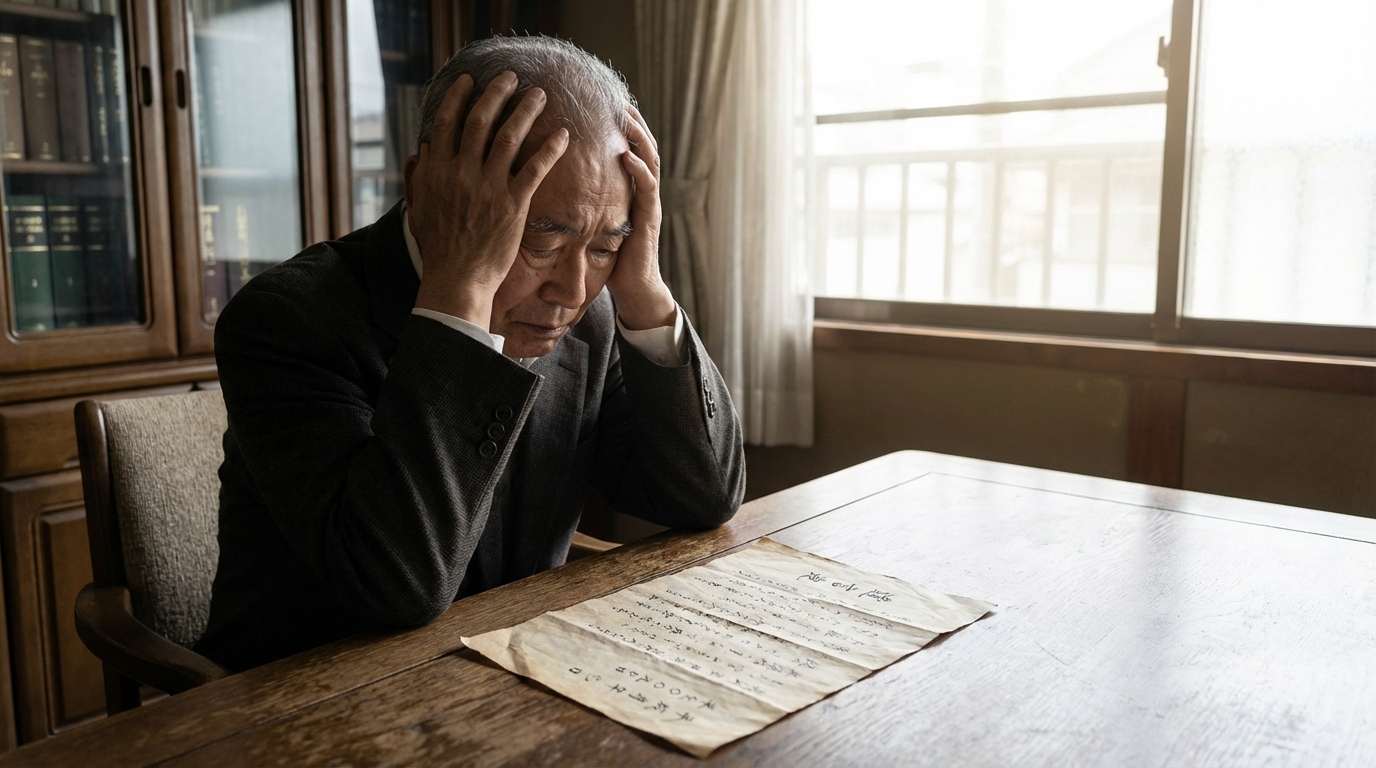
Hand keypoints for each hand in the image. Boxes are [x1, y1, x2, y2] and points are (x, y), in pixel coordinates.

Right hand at [405, 71, 569, 329]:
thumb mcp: (419, 209)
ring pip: (509, 137)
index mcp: (436, 171)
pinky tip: (563, 135)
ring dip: (526, 111)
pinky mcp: (512, 205)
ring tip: (540, 95)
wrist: (457, 279)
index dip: (459, 98)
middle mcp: (461, 173)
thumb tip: (423, 148)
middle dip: (497, 93)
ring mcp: (488, 187)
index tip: (471, 81)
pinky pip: (534, 168)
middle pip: (480, 120)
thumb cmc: (439, 248)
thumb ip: (419, 176)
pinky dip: (550, 149)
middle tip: (512, 78)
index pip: (447, 122)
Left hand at [609, 106, 676, 330]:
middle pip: (644, 146)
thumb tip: (557, 184)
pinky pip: (647, 189)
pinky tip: (627, 155)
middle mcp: (644, 193)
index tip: (605, 102)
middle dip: (633, 122)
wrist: (635, 290)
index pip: (629, 148)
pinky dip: (638, 169)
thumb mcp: (597, 223)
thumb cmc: (613, 259)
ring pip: (650, 161)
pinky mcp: (649, 220)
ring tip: (626, 117)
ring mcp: (649, 204)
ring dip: (639, 137)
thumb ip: (588, 202)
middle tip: (619, 98)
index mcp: (631, 191)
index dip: (621, 126)